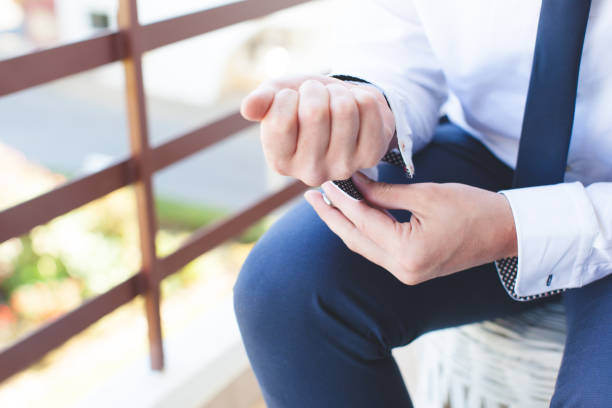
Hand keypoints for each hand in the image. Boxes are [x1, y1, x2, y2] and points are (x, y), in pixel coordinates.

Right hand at [240, 74, 395, 185]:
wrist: (343, 107)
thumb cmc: (303, 104)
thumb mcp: (277, 98)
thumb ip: (260, 102)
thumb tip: (247, 108)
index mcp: (280, 162)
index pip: (281, 122)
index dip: (286, 97)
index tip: (290, 98)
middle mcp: (310, 173)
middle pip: (315, 113)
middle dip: (314, 90)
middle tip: (315, 96)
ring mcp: (343, 167)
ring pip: (344, 108)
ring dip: (338, 92)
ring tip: (334, 99)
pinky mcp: (370, 155)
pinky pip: (367, 108)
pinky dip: (361, 96)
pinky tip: (355, 108)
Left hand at [304, 171, 517, 284]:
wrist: (505, 232)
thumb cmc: (473, 208)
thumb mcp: (426, 195)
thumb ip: (385, 193)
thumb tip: (355, 184)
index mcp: (408, 252)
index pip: (363, 221)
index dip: (341, 199)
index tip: (326, 180)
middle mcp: (403, 270)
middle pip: (355, 239)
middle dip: (331, 217)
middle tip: (310, 196)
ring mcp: (407, 274)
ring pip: (363, 247)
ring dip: (344, 225)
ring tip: (325, 204)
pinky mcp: (411, 270)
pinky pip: (377, 251)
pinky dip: (362, 233)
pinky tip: (351, 217)